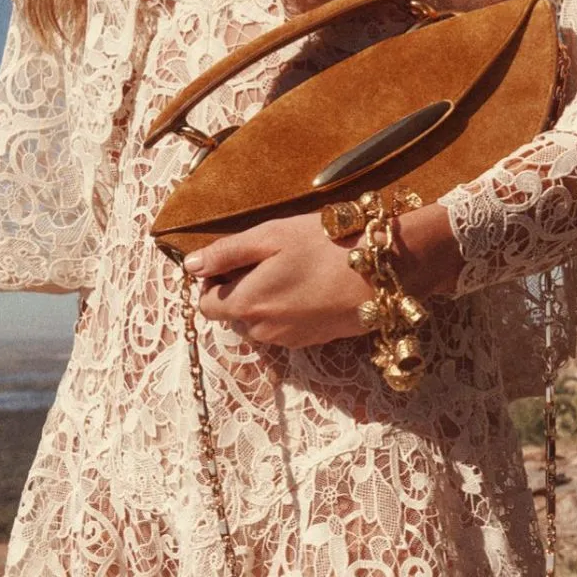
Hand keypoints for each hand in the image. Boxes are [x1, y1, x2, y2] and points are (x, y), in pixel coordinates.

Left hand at [184, 203, 462, 348]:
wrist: (386, 270)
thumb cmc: (327, 245)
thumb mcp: (270, 236)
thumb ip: (226, 253)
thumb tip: (190, 266)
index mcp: (246, 303)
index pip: (206, 306)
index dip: (213, 282)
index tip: (234, 261)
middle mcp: (264, 330)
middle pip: (235, 316)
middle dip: (242, 292)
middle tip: (270, 262)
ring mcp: (291, 339)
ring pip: (262, 324)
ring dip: (268, 302)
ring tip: (296, 273)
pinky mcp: (316, 341)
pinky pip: (288, 328)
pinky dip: (291, 311)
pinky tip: (314, 287)